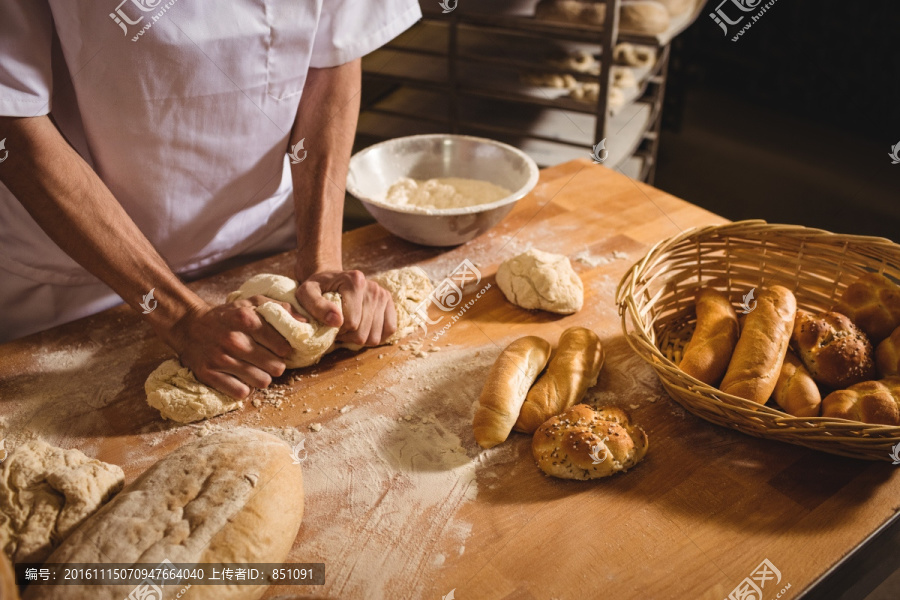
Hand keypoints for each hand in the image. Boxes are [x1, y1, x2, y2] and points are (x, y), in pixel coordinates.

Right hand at [166, 297, 303, 398]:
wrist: (189, 326)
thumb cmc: (227, 315)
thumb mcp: (252, 303)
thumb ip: (281, 308)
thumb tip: (306, 323)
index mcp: (246, 319)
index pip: (283, 346)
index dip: (284, 350)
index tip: (279, 349)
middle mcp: (234, 340)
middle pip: (276, 367)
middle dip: (275, 365)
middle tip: (267, 360)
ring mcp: (221, 359)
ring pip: (262, 382)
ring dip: (262, 378)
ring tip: (255, 369)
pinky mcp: (209, 375)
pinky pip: (241, 393)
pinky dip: (244, 388)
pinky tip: (241, 377)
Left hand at [295, 270, 397, 346]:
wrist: (331, 279)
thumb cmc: (317, 288)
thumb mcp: (306, 293)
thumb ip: (317, 306)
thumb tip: (336, 321)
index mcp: (355, 281)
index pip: (351, 323)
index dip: (338, 330)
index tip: (330, 323)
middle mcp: (373, 288)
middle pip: (363, 333)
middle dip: (348, 336)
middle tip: (338, 327)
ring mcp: (383, 295)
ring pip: (375, 337)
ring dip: (360, 338)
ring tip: (349, 328)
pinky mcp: (389, 303)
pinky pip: (389, 330)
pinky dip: (375, 335)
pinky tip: (363, 328)